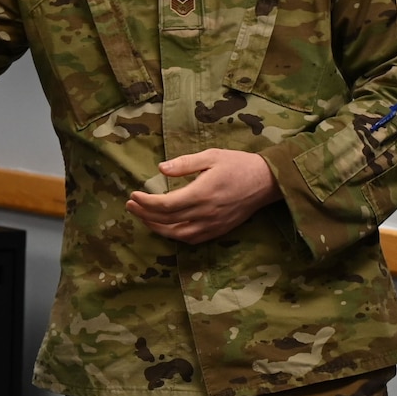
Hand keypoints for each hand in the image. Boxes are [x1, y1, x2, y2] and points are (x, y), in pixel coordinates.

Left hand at [124, 149, 277, 243]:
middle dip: (145, 214)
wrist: (266, 182)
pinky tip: (167, 228)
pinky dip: (175, 235)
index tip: (134, 195)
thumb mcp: (211, 156)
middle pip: (167, 221)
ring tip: (143, 217)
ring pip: (177, 234)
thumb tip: (160, 168)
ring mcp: (212, 225)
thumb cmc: (238, 164)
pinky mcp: (218, 230)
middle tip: (130, 205)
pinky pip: (192, 239)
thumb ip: (185, 164)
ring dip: (157, 228)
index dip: (146, 203)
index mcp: (201, 193)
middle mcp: (205, 213)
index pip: (165, 205)